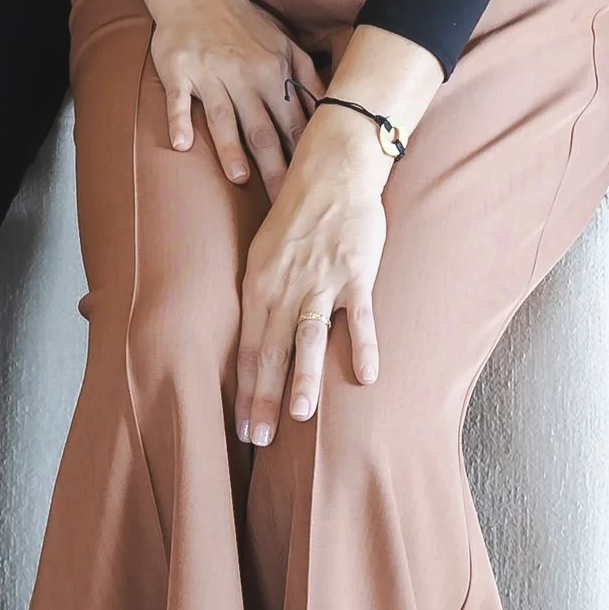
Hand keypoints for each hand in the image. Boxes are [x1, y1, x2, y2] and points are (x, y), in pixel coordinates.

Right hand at [146, 0, 317, 196]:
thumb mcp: (285, 44)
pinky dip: (179, 121)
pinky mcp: (179, 72)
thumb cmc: (245, 24)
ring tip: (240, 177)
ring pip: (223, 116)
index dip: (305, 156)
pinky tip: (182, 145)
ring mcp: (210, 75)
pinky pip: (178, 100)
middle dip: (275, 167)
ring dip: (231, 148)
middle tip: (284, 201)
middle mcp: (244, 76)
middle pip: (263, 129)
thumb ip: (307, 79)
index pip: (294, 123)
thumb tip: (331, 110)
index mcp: (274, 73)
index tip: (313, 187)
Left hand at [232, 110, 389, 444]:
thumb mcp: (263, 252)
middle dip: (262, 398)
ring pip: (308, 336)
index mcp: (258, 285)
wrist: (332, 169)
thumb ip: (262, 296)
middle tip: (259, 440)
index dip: (243, 391)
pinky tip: (367, 377)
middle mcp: (284, 287)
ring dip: (304, 377)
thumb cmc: (297, 212)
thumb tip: (253, 337)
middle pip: (270, 351)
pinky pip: (358, 316)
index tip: (242, 429)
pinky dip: (362, 345)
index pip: (246, 348)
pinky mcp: (355, 273)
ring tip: (300, 415)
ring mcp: (321, 281)